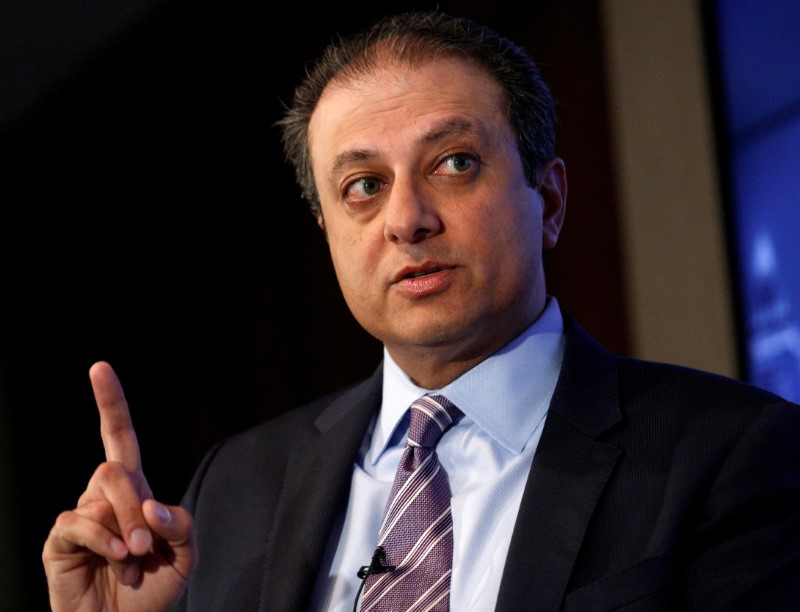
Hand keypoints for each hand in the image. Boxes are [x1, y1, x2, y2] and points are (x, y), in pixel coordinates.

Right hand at [42, 361, 195, 611]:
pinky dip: (102, 540)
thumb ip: (180, 523)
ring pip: (101, 493)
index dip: (111, 402)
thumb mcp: (185, 553)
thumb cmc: (155, 588)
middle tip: (146, 546)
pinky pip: (77, 521)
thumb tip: (153, 507)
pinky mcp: (60, 540)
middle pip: (116, 468)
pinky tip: (114, 560)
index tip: (99, 368)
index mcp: (136, 489)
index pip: (120, 436)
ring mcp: (81, 515)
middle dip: (136, 505)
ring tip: (132, 563)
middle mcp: (105, 496)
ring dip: (125, 531)